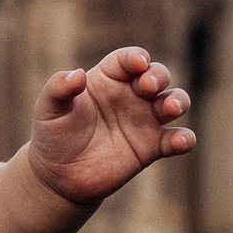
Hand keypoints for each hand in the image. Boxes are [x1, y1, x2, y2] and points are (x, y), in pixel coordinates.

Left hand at [27, 47, 194, 205]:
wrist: (60, 175)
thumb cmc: (53, 135)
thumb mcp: (48, 109)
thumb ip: (58, 89)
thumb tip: (76, 75)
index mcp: (108, 79)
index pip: (127, 60)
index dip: (136, 57)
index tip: (138, 63)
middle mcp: (131, 95)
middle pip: (156, 75)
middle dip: (158, 76)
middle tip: (148, 87)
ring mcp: (144, 120)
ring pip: (174, 102)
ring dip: (178, 101)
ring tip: (170, 108)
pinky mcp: (152, 147)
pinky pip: (176, 139)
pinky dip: (184, 138)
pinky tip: (181, 141)